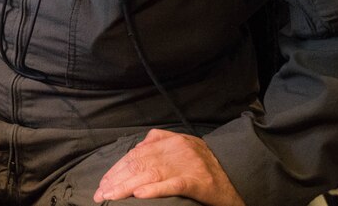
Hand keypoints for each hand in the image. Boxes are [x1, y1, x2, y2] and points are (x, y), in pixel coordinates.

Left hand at [94, 128, 243, 205]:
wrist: (237, 172)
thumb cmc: (207, 162)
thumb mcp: (183, 144)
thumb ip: (159, 141)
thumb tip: (137, 146)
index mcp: (169, 141)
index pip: (135, 154)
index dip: (117, 169)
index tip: (103, 182)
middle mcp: (174, 150)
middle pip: (138, 164)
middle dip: (116, 179)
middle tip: (101, 193)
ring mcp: (185, 165)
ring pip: (148, 174)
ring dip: (126, 187)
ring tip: (111, 196)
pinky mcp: (196, 181)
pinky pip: (171, 185)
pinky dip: (154, 190)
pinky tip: (139, 194)